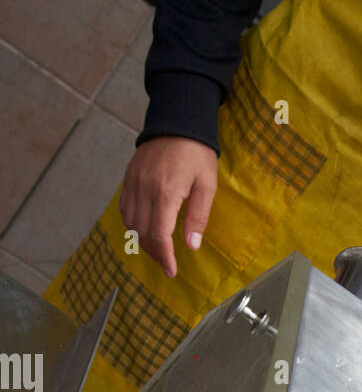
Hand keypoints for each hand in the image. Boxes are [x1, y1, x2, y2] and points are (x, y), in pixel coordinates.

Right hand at [120, 137, 217, 277]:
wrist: (177, 121)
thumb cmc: (197, 153)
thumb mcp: (207, 185)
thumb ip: (198, 216)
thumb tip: (191, 245)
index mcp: (166, 191)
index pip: (159, 234)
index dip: (164, 256)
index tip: (171, 270)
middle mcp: (144, 188)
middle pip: (142, 232)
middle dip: (154, 253)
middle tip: (166, 264)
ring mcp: (133, 182)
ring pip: (130, 222)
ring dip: (142, 241)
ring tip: (157, 250)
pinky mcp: (128, 177)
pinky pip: (124, 208)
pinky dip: (132, 224)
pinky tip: (144, 230)